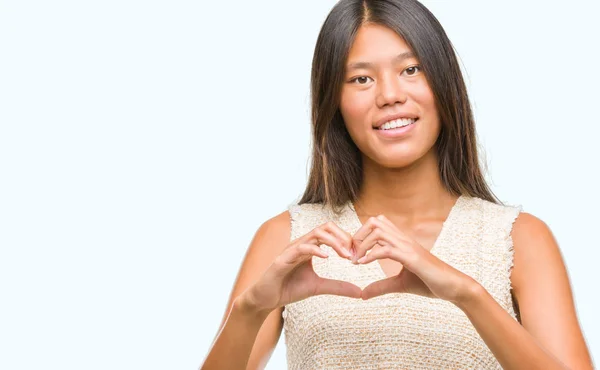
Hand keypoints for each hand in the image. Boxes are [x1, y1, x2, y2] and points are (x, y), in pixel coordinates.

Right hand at [242, 221, 361, 313]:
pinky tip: (327, 257)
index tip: (358, 254)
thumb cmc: (289, 289)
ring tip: (345, 254)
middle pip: (326, 227)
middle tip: (354, 252)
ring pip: (315, 234)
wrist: (266, 299)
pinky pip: (301, 248)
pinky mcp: (283, 259)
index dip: (347, 240)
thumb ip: (338, 287)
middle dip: (343, 236)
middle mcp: (301, 244)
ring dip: (334, 242)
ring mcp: (292, 249)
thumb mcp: (318, 287)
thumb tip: (360, 293)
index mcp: (310, 247)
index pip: (331, 233)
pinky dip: (315, 250)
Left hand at [352, 214, 474, 303]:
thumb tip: (362, 294)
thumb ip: (381, 286)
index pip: (377, 224)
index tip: (353, 252)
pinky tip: (363, 264)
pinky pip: (386, 250)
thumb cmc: (430, 283)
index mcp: (401, 241)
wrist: (454, 287)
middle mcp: (404, 239)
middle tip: (351, 254)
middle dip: (358, 235)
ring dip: (362, 245)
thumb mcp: (400, 285)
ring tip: (356, 260)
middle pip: (375, 221)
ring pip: (378, 232)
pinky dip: (371, 255)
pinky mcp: (412, 258)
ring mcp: (408, 247)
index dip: (361, 234)